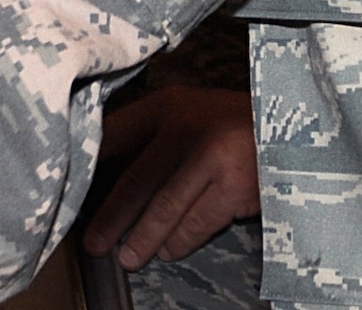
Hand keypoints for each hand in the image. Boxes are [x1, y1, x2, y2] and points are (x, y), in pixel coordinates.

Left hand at [83, 88, 259, 268]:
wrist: (294, 129)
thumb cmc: (232, 124)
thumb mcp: (189, 112)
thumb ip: (152, 132)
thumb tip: (103, 169)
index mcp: (168, 105)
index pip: (115, 134)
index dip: (89, 164)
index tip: (67, 190)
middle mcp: (186, 126)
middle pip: (135, 179)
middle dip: (110, 217)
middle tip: (93, 244)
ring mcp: (211, 157)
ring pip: (164, 208)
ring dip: (143, 238)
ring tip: (128, 257)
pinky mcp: (234, 187)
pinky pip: (197, 223)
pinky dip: (180, 241)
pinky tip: (169, 250)